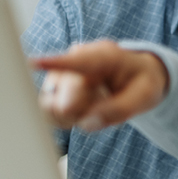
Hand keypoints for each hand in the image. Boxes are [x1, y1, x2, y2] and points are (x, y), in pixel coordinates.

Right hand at [33, 40, 168, 131]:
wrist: (138, 75)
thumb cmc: (142, 82)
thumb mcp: (144, 96)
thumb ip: (118, 109)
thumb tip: (87, 122)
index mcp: (103, 56)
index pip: (76, 61)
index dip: (53, 63)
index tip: (33, 62)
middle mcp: (76, 59)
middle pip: (63, 96)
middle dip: (80, 112)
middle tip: (101, 111)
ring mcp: (62, 73)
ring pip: (51, 106)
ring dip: (72, 116)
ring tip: (95, 108)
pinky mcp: (55, 88)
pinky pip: (49, 112)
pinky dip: (66, 119)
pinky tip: (83, 112)